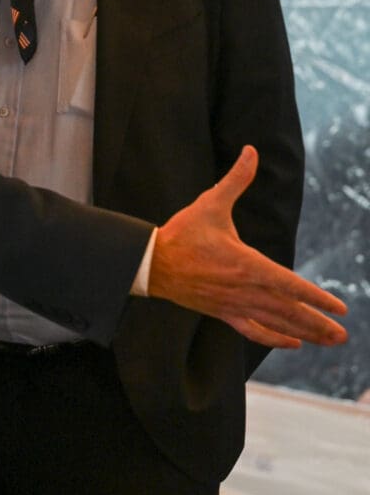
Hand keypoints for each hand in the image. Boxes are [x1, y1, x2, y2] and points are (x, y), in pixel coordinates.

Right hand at [149, 146, 347, 348]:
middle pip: (288, 312)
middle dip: (318, 324)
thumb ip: (236, 179)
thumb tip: (251, 151)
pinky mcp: (222, 313)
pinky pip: (253, 331)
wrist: (152, 263)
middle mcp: (244, 289)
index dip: (316, 298)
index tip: (339, 308)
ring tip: (328, 341)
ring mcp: (233, 304)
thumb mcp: (211, 203)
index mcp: (246, 264)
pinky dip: (274, 339)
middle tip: (342, 334)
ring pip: (275, 324)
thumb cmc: (182, 233)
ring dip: (304, 333)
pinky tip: (291, 343)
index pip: (290, 285)